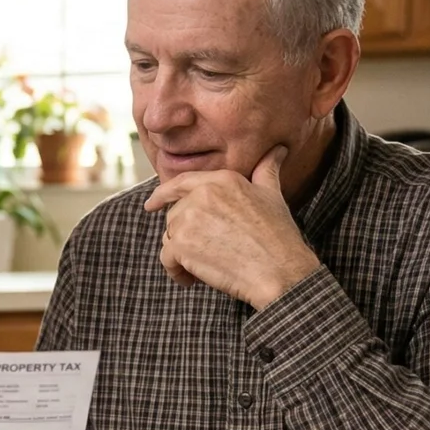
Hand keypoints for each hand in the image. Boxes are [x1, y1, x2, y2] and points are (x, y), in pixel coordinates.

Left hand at [141, 143, 319, 308]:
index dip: (162, 194)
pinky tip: (193, 279)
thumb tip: (278, 150)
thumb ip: (266, 170)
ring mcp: (189, 218)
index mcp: (221, 179)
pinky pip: (167, 259)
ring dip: (182, 255)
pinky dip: (177, 272)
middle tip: (209, 253)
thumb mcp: (272, 195)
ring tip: (206, 267)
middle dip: (185, 236)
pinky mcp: (181, 244)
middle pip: (175, 215)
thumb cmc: (278, 236)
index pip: (181, 182)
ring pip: (170, 237)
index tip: (150, 204)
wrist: (279, 271)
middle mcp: (202, 194)